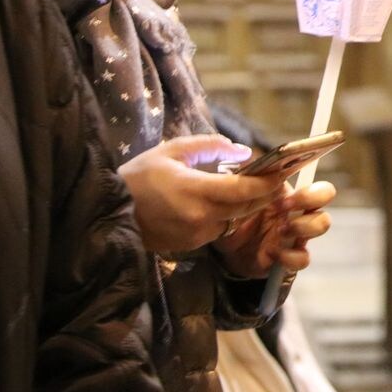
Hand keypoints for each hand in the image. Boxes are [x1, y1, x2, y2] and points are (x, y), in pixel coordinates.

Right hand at [118, 134, 284, 253]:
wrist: (110, 213)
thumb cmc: (139, 176)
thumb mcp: (172, 151)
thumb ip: (210, 146)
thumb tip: (243, 151)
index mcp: (196, 190)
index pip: (244, 189)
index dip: (267, 181)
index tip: (282, 172)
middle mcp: (200, 216)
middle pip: (247, 206)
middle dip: (264, 193)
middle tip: (277, 179)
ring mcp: (196, 234)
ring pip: (234, 219)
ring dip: (244, 205)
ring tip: (248, 187)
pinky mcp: (191, 245)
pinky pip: (219, 229)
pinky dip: (225, 216)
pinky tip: (219, 203)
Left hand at [212, 181, 335, 278]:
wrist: (224, 241)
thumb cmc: (236, 209)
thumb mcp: (241, 190)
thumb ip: (250, 175)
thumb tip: (250, 155)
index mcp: (293, 198)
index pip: (323, 192)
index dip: (311, 196)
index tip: (286, 200)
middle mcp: (300, 218)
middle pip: (325, 217)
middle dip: (307, 218)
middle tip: (284, 215)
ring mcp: (296, 240)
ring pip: (317, 238)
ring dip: (301, 231)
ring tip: (279, 232)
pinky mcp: (288, 260)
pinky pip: (302, 260)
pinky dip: (288, 257)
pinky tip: (269, 252)